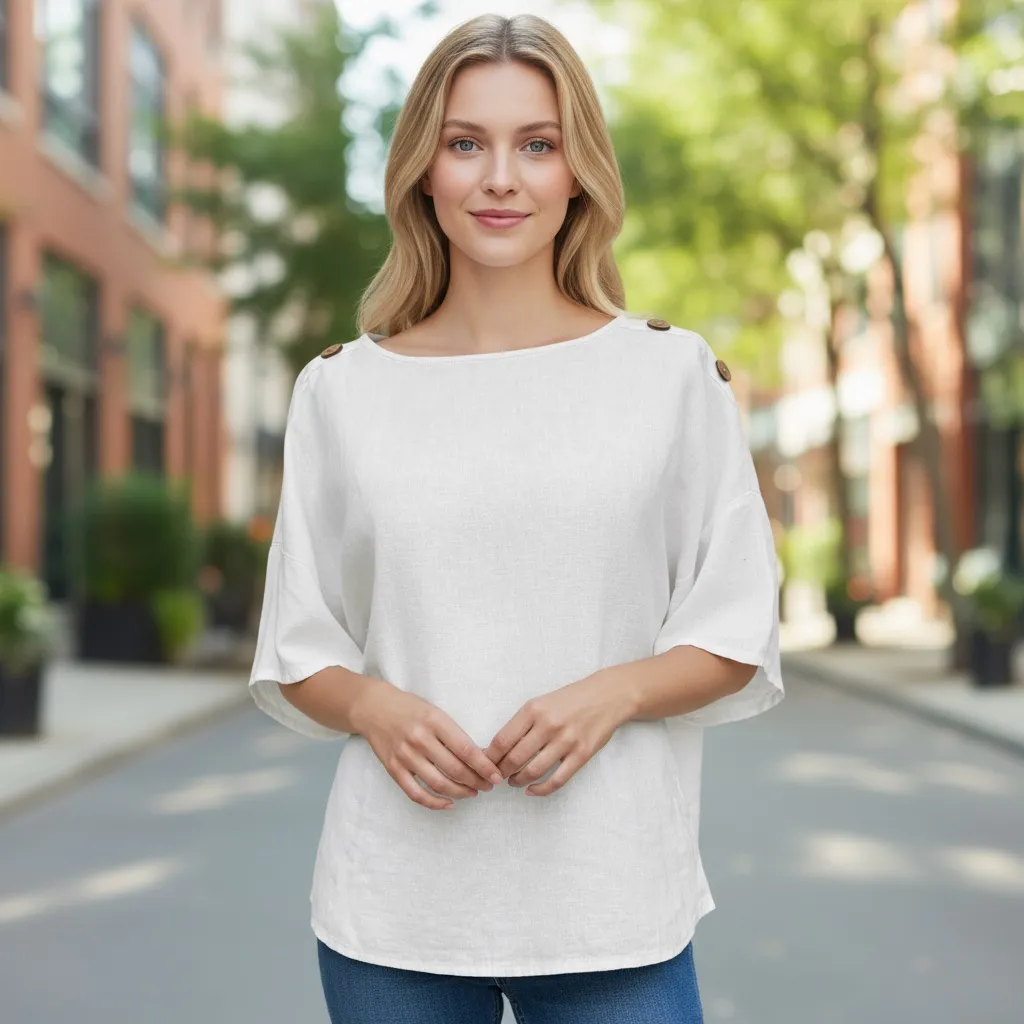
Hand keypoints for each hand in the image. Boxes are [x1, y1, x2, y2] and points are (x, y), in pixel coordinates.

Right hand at [356, 682, 504, 810]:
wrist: (374, 708)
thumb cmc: (410, 708)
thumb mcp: (436, 712)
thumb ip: (454, 733)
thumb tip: (480, 757)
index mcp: (435, 721)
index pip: (466, 749)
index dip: (484, 766)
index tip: (496, 776)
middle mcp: (420, 739)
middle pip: (455, 769)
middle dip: (477, 781)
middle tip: (488, 786)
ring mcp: (405, 755)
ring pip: (438, 784)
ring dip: (460, 793)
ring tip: (473, 792)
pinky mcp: (393, 768)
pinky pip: (416, 793)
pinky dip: (434, 803)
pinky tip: (448, 803)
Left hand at [482, 671, 632, 796]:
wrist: (607, 696)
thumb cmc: (569, 700)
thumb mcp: (541, 703)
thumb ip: (522, 724)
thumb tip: (497, 748)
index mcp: (534, 709)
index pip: (503, 739)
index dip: (490, 757)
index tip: (483, 765)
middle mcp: (548, 725)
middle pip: (515, 758)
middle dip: (501, 772)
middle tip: (496, 777)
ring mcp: (566, 741)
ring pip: (534, 771)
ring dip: (518, 781)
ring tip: (514, 781)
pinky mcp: (582, 754)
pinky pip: (557, 780)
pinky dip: (540, 790)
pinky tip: (532, 790)